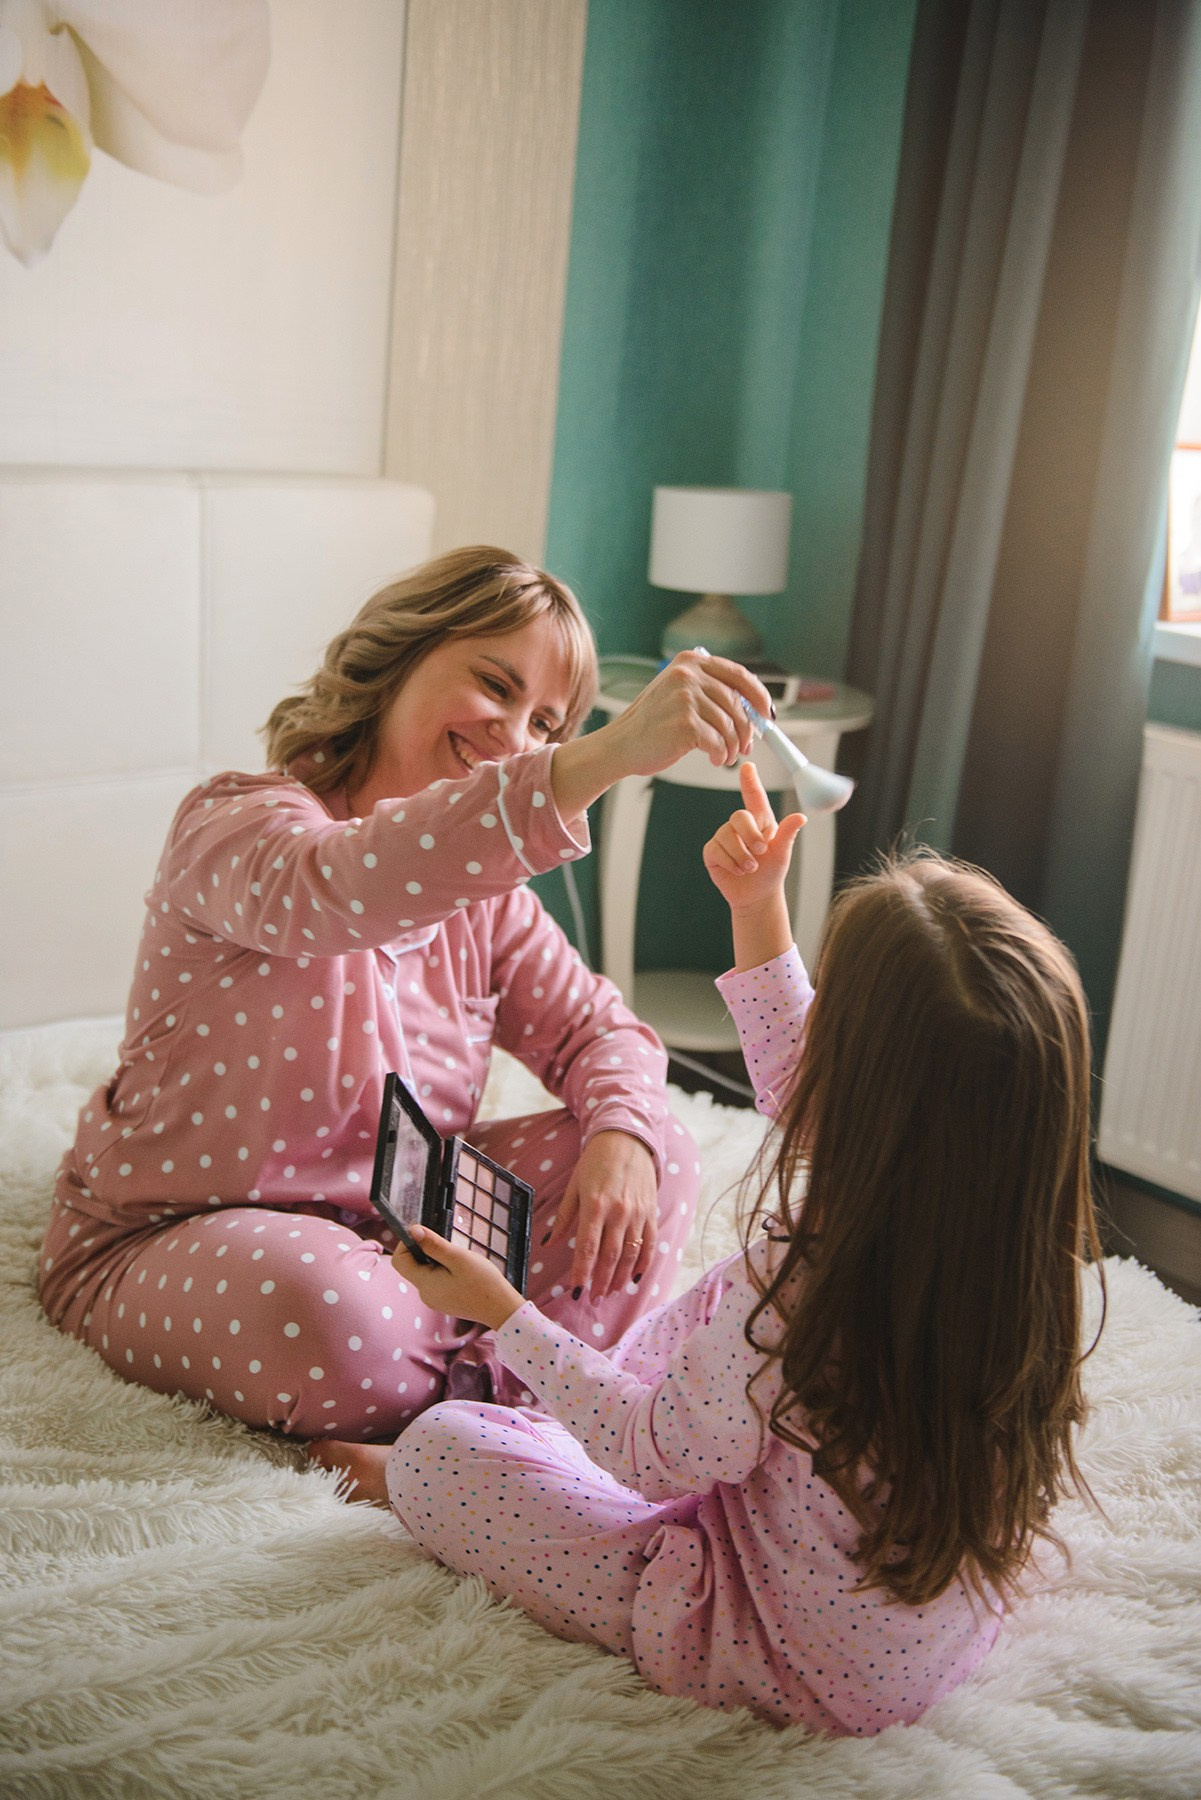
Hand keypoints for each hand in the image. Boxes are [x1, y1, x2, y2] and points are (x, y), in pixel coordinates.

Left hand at [392, 1225, 523, 1331]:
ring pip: (426, 1272)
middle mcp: (425, 1295)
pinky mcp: (444, 1301)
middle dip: (427, 1251)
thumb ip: (434, 1244)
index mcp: (425, 1284)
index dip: (407, 1244)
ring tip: (460, 1261)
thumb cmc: (483, 1282)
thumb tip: (412, 1230)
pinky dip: (444, 1271)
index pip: (400, 1261)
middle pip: (413, 1266)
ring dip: (438, 1261)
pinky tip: (463, 1272)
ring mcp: (434, 1300)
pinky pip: (436, 1281)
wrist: (501, 1309)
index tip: (426, 1236)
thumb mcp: (459, 1258)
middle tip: (450, 1249)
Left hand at [548, 1130, 657, 1299]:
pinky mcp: (651, 1213)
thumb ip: (564, 1217)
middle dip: (601, 1282)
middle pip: (610, 1257)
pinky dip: (643, 1264)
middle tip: (593, 1300)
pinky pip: (649, 1244)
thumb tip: (549, 1244)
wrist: (627, 1140)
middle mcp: (618, 1212)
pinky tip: (634, 1278)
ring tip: (611, 1293)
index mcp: (595, 1205)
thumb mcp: (574, 1186)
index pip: (588, 1247)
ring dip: (620, 1278)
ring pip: (630, 1255)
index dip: (582, 1272)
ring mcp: (638, 1213)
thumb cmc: (595, 1163)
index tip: (575, 1291)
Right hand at [550, 650, 774, 822]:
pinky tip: (714, 759)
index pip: (739, 675)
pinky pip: (719, 742)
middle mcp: (688, 675)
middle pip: (737, 703)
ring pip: (730, 725)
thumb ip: (712, 694)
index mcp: (690, 662)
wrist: (620, 745)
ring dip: (733, 746)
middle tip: (745, 746)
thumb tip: (754, 710)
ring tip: (725, 755)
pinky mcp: (685, 723)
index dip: (759, 696)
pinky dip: (721, 755)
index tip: (767, 714)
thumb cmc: (651, 725)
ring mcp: (685, 698)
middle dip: (747, 730)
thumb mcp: (679, 695)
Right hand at [703, 761, 803, 968]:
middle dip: (751, 836)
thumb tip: (801, 817)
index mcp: (760, 821)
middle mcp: (740, 825)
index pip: (754, 797)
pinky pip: (716, 850)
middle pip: (739, 816)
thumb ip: (788, 834)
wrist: (756, 896)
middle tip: (760, 852)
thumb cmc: (771, 872)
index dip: (750, 781)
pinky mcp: (712, 851)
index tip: (747, 766)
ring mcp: (724, 837)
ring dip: (742, 855)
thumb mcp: (782, 853)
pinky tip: (738, 870)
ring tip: (750, 867)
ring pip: (727, 835)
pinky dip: (730, 863)